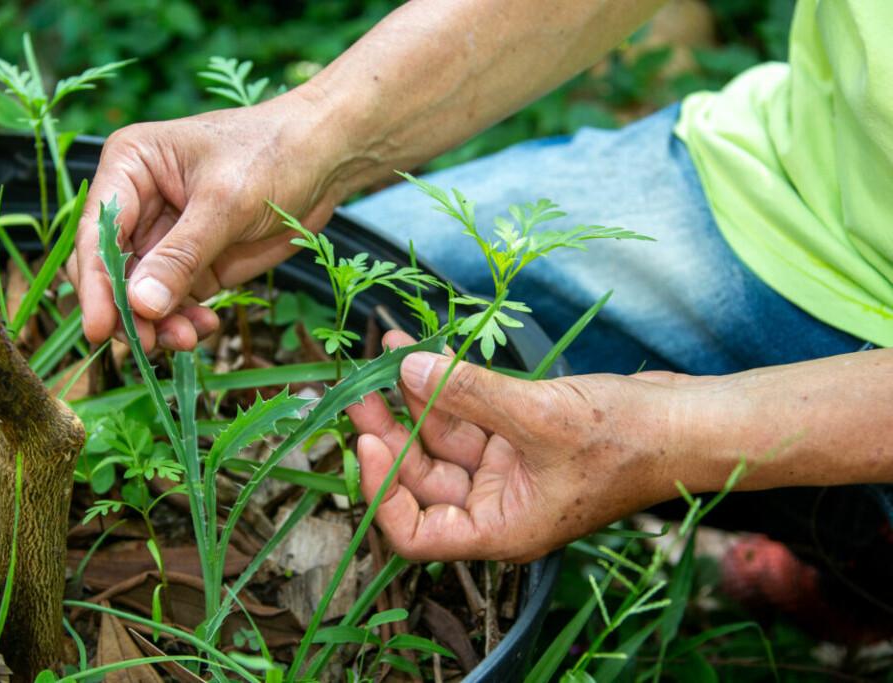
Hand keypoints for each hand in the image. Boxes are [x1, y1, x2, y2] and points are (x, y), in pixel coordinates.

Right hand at [68, 91, 347, 351]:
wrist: (324, 159)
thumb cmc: (273, 154)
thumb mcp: (226, 202)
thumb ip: (182, 255)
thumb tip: (140, 305)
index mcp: (131, 166)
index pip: (97, 232)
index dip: (96, 284)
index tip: (99, 329)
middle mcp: (138, 202)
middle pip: (112, 270)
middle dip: (128, 310)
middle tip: (151, 341)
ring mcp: (166, 237)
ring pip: (141, 293)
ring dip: (158, 322)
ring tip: (188, 338)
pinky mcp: (194, 263)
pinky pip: (175, 302)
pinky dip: (184, 320)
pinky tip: (205, 326)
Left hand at [347, 331, 687, 561]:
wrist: (688, 424)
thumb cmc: (628, 440)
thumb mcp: (541, 415)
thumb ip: (469, 392)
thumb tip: (408, 367)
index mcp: (499, 529)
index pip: (415, 533)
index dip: (382, 493)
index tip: (369, 443)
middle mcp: (496, 505)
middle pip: (420, 476)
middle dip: (390, 430)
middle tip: (362, 387)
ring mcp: (506, 470)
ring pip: (441, 437)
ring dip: (415, 396)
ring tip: (389, 350)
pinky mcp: (517, 436)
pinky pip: (468, 413)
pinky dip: (447, 384)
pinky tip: (423, 350)